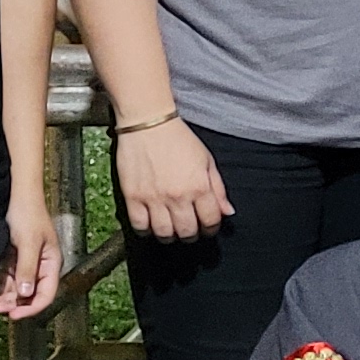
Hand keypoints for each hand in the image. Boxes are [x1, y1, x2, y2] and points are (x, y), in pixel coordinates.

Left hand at [0, 194, 62, 320]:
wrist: (16, 194)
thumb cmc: (28, 213)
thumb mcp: (28, 242)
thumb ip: (27, 268)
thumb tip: (27, 292)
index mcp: (51, 262)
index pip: (46, 293)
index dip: (32, 308)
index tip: (15, 315)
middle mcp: (40, 265)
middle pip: (31, 294)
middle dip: (16, 304)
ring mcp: (26, 262)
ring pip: (18, 288)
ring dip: (7, 298)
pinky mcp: (14, 258)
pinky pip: (8, 279)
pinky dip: (1, 287)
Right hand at [114, 118, 232, 241]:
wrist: (147, 123)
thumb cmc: (179, 139)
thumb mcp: (207, 160)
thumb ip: (218, 189)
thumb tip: (227, 212)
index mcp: (199, 186)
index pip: (211, 221)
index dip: (211, 228)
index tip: (208, 227)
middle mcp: (178, 196)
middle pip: (187, 232)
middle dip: (192, 235)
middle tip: (189, 230)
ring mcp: (154, 198)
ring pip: (164, 233)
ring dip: (170, 236)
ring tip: (171, 230)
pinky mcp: (133, 197)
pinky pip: (139, 226)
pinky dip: (146, 231)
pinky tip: (151, 225)